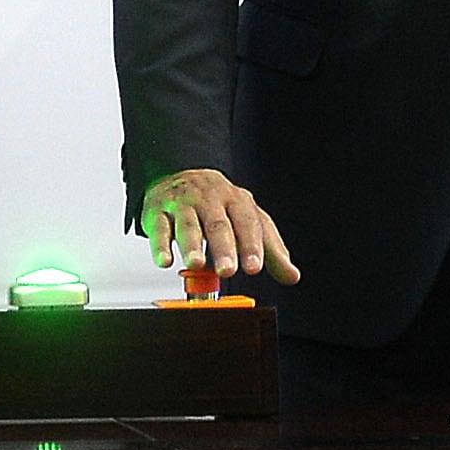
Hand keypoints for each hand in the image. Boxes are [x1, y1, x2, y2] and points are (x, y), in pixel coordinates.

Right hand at [140, 169, 300, 284]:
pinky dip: (160, 245)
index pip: (246, 222)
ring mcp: (182, 203)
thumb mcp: (248, 221)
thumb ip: (270, 249)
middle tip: (227, 270)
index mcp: (236, 201)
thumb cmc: (218, 204)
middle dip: (223, 248)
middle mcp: (209, 199)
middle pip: (217, 224)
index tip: (254, 267)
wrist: (180, 173)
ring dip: (192, 245)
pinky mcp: (157, 211)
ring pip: (188, 224)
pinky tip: (165, 260)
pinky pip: (158, 227)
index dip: (251, 245)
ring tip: (196, 264)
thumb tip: (292, 276)